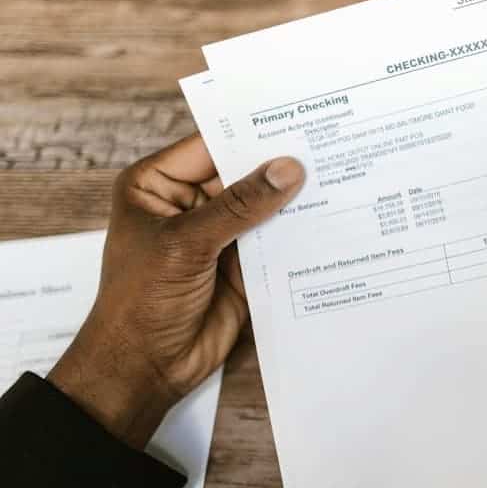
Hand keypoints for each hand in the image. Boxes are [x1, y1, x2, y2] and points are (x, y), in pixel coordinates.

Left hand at [48, 135, 303, 448]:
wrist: (145, 367)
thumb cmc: (142, 300)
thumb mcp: (186, 244)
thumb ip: (239, 206)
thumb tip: (288, 169)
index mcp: (158, 185)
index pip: (211, 146)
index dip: (251, 134)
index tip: (297, 120)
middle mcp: (189, 204)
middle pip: (242, 175)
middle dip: (280, 167)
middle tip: (330, 147)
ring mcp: (218, 235)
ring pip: (263, 208)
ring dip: (295, 201)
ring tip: (343, 178)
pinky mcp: (243, 266)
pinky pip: (275, 241)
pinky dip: (299, 234)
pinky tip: (334, 219)